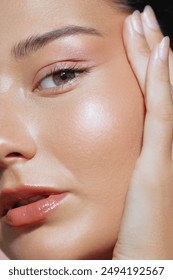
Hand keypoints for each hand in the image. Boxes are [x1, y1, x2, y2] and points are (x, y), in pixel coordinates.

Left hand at [112, 5, 172, 258]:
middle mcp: (163, 142)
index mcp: (153, 146)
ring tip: (145, 22)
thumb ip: (127, 159)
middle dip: (149, 50)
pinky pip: (161, 112)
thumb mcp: (131, 185)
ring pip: (159, 91)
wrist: (149, 259)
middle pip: (155, 85)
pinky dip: (163, 81)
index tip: (138, 39)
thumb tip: (120, 140)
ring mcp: (164, 149)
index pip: (149, 94)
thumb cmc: (137, 230)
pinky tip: (162, 52)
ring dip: (153, 55)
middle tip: (142, 19)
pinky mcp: (159, 161)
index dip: (145, 64)